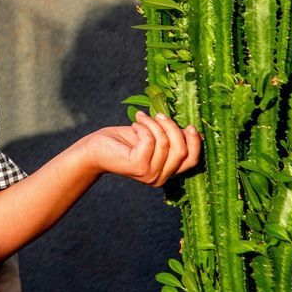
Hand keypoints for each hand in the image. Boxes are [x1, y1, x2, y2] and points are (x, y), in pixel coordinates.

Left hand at [82, 110, 201, 185]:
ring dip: (153, 123)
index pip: (192, 160)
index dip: (195, 142)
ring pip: (165, 142)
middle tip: (158, 114)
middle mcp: (161, 178)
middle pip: (181, 150)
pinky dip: (143, 127)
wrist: (96, 149)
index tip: (190, 125)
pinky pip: (150, 140)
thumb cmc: (125, 141)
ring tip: (141, 118)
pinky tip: (135, 124)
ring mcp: (150, 174)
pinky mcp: (138, 166)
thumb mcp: (154, 137)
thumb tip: (192, 130)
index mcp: (168, 171)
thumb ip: (171, 137)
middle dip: (172, 127)